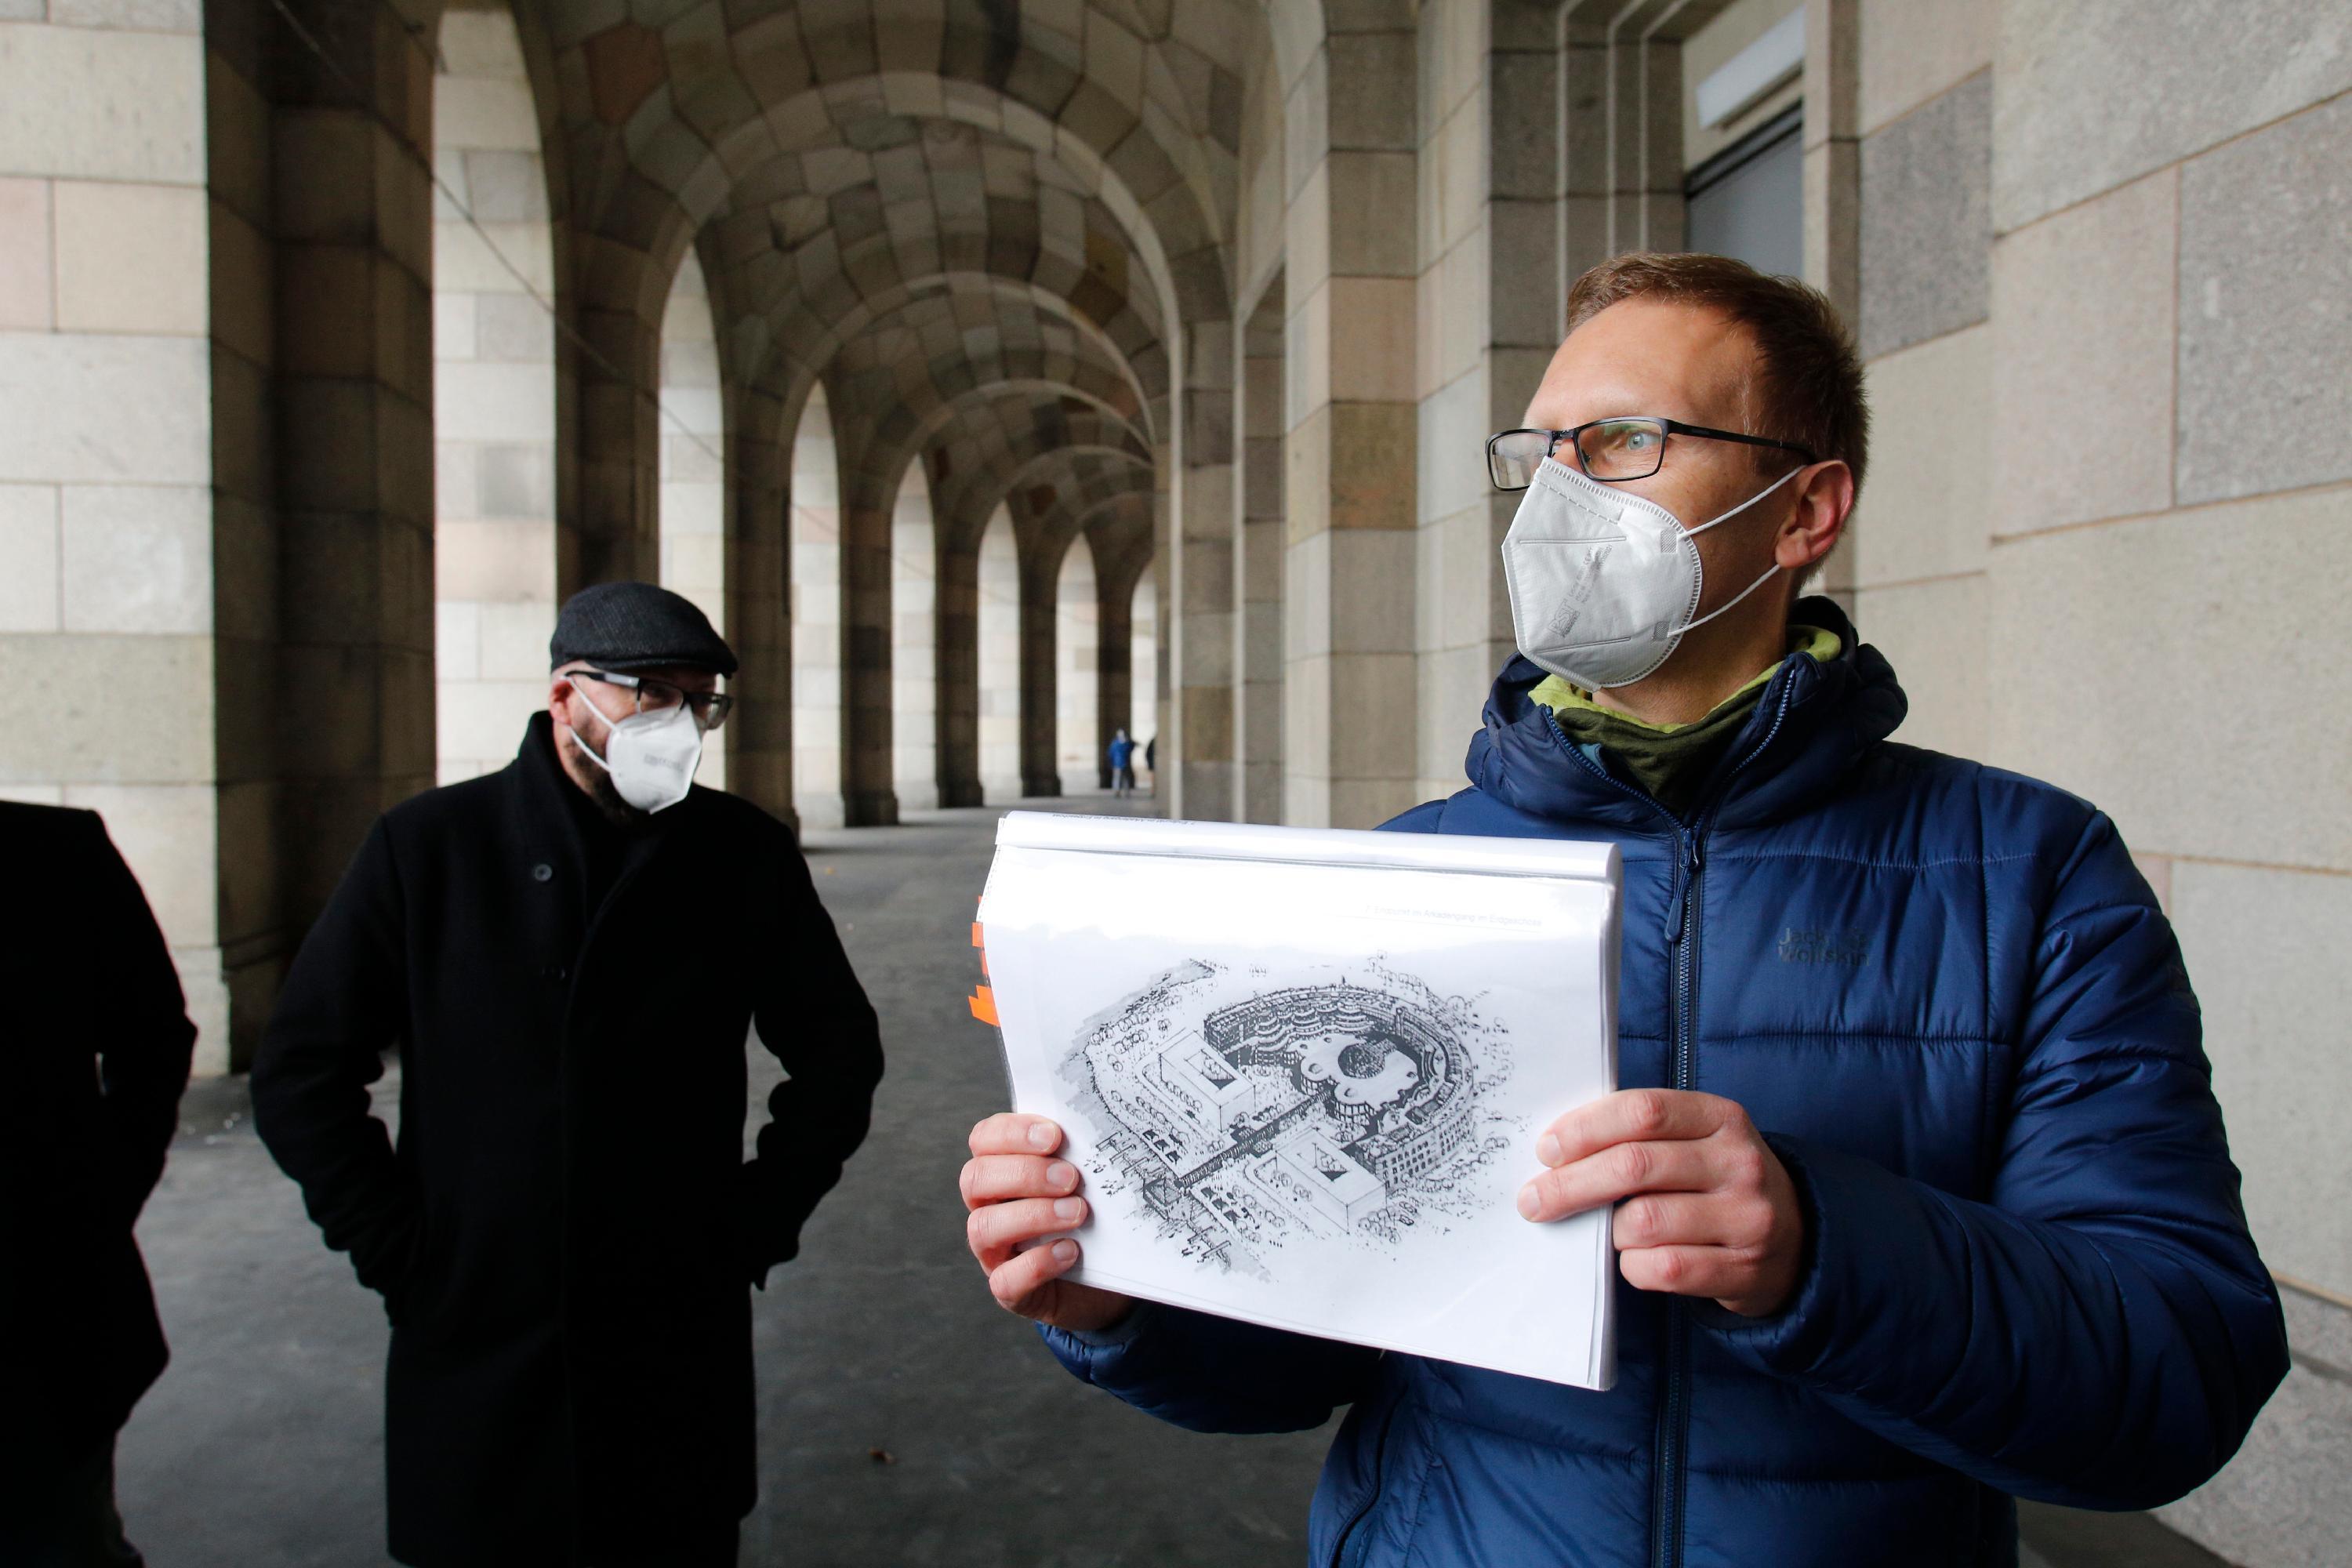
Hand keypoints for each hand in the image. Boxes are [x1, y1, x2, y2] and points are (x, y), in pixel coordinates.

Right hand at [961, 1114, 1134, 1333]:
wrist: (1111, 1274)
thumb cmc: (1094, 1214)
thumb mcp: (1089, 1178)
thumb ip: (1083, 1153)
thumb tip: (1102, 1128)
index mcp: (1001, 1168)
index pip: (984, 1139)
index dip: (1012, 1133)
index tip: (1054, 1136)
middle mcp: (988, 1206)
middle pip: (976, 1178)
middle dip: (1025, 1174)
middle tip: (1071, 1177)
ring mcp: (994, 1250)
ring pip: (984, 1227)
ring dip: (1032, 1215)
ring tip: (1077, 1213)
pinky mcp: (1010, 1290)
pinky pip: (1005, 1280)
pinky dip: (1038, 1263)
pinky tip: (1071, 1251)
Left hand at [1517, 1089, 1803, 1317]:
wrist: (1795, 1239)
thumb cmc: (1716, 1182)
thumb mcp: (1695, 1141)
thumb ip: (1639, 1135)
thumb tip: (1555, 1150)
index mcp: (1721, 1117)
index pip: (1643, 1111)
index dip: (1586, 1128)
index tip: (1546, 1149)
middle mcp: (1739, 1163)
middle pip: (1635, 1166)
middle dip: (1570, 1184)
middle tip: (1533, 1200)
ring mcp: (1746, 1218)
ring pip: (1643, 1222)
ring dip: (1608, 1229)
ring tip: (1605, 1229)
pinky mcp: (1743, 1269)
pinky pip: (1663, 1269)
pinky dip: (1633, 1266)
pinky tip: (1633, 1259)